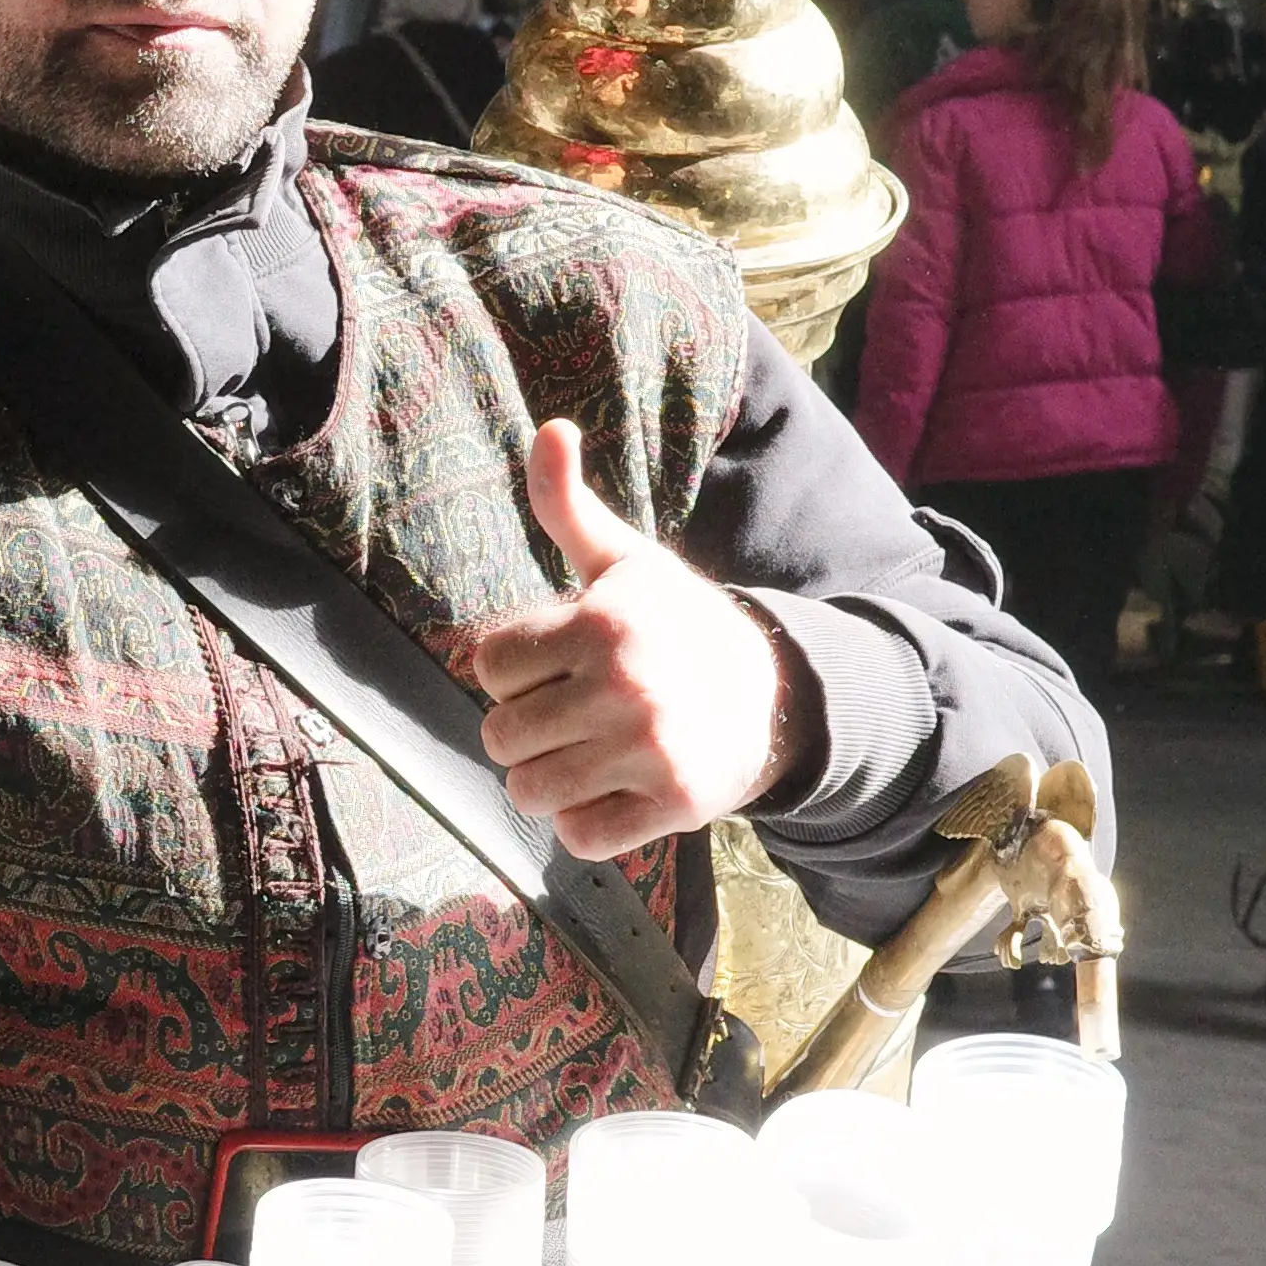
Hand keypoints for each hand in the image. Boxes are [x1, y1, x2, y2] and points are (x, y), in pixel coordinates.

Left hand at [467, 420, 794, 857]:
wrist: (776, 694)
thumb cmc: (677, 624)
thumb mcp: (625, 562)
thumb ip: (567, 505)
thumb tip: (550, 427)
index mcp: (603, 622)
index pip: (489, 666)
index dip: (514, 671)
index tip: (556, 666)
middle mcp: (625, 685)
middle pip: (499, 735)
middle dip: (525, 729)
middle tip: (573, 715)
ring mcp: (651, 750)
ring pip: (529, 791)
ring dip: (547, 780)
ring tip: (587, 754)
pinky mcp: (673, 807)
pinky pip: (578, 838)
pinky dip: (586, 824)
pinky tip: (616, 790)